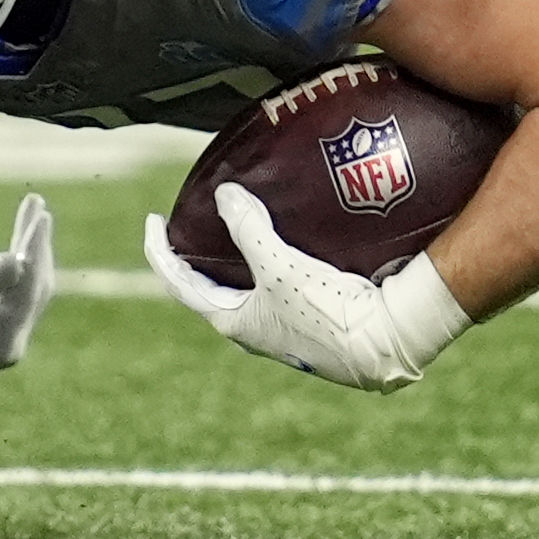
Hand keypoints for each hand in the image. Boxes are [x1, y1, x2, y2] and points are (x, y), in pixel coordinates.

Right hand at [0, 192, 53, 426]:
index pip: (29, 285)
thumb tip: (17, 259)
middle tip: (37, 204)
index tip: (39, 213)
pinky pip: (14, 296)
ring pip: (28, 290)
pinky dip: (17, 268)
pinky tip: (16, 249)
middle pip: (36, 285)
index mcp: (1, 341)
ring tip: (32, 214)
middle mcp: (10, 344)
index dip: (34, 246)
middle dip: (37, 244)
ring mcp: (4, 343)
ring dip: (30, 252)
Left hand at [141, 184, 470, 392]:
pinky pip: (275, 287)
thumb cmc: (326, 311)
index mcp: (233, 322)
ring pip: (244, 289)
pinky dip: (266, 263)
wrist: (385, 343)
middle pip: (209, 288)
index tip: (152, 220)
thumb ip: (248, 229)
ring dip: (233, 261)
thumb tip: (224, 195)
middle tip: (191, 225)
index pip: (179, 284)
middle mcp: (252, 330)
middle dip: (195, 257)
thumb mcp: (279, 266)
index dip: (160, 251)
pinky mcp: (309, 320)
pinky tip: (280, 244)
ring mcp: (281, 328)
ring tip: (233, 230)